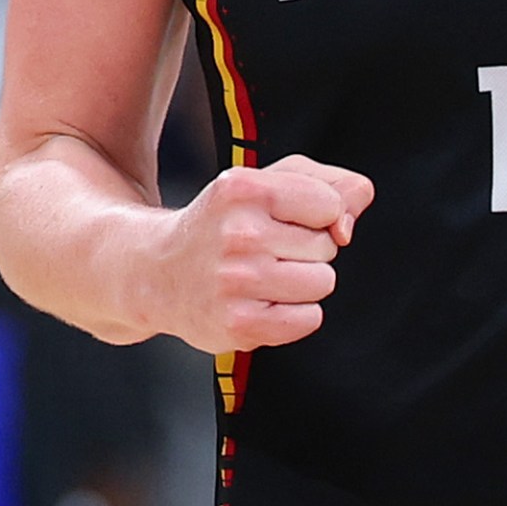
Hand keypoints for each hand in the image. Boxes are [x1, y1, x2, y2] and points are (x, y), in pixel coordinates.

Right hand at [149, 154, 374, 353]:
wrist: (159, 272)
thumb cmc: (225, 222)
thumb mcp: (272, 180)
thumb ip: (331, 184)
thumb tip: (346, 226)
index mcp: (243, 189)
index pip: (331, 204)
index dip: (318, 213)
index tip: (286, 217)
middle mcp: (237, 234)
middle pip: (327, 246)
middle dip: (306, 248)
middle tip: (265, 249)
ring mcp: (235, 282)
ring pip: (323, 282)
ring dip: (303, 281)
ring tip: (263, 274)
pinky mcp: (238, 325)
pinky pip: (309, 319)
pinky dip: (296, 313)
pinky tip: (263, 301)